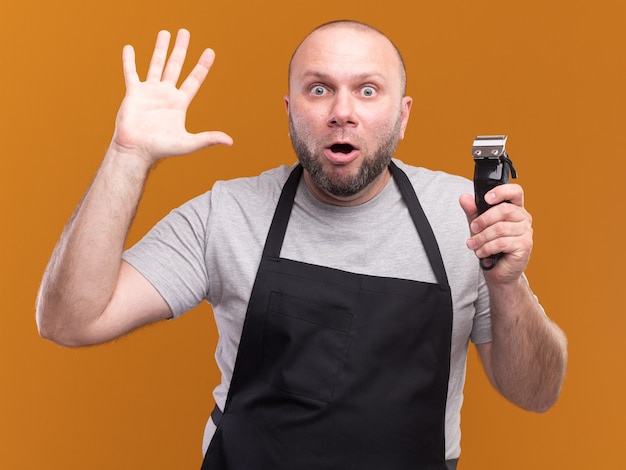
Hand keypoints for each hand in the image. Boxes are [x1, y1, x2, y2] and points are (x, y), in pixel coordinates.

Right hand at [111, 29, 232, 164]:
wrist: (137, 150)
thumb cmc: (161, 149)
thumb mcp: (189, 143)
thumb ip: (208, 138)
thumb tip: (230, 141)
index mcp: (179, 103)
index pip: (194, 80)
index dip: (202, 66)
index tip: (210, 52)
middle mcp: (166, 94)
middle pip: (175, 66)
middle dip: (181, 49)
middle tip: (185, 32)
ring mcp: (150, 92)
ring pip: (156, 65)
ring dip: (160, 49)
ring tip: (165, 33)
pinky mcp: (134, 93)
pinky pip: (131, 73)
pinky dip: (129, 61)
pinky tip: (129, 48)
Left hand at [459, 184, 532, 283]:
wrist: (498, 271)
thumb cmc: (491, 246)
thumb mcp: (478, 226)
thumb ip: (472, 211)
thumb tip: (464, 198)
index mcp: (514, 209)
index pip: (515, 191)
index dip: (501, 192)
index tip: (486, 198)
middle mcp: (523, 218)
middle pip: (504, 210)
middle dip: (483, 220)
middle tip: (473, 228)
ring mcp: (526, 232)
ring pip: (500, 228)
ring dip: (482, 237)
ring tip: (473, 244)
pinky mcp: (525, 245)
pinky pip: (502, 242)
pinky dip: (487, 248)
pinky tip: (482, 252)